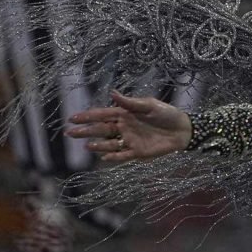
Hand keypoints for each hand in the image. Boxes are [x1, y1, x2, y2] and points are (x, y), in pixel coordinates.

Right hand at [66, 91, 192, 162]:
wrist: (182, 129)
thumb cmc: (166, 113)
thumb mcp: (149, 105)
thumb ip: (130, 102)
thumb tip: (112, 93)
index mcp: (125, 114)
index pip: (102, 115)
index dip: (87, 117)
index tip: (72, 118)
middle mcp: (124, 127)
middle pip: (101, 130)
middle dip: (85, 131)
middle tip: (69, 133)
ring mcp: (130, 140)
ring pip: (109, 144)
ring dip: (98, 145)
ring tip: (87, 145)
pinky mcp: (138, 152)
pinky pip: (122, 156)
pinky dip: (113, 157)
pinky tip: (104, 158)